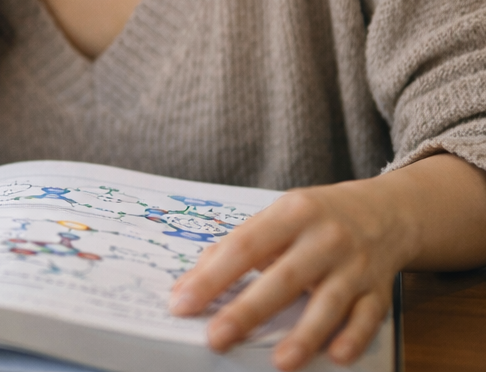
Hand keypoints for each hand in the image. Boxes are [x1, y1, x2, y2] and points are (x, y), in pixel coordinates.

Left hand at [168, 178, 413, 369]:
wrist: (384, 212)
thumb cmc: (315, 218)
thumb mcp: (275, 218)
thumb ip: (233, 248)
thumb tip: (187, 286)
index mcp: (291, 213)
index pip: (244, 246)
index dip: (212, 276)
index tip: (183, 302)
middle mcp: (324, 238)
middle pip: (283, 277)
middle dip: (248, 310)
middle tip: (217, 337)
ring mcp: (355, 266)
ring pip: (329, 302)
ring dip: (305, 334)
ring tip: (280, 362)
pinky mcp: (379, 291)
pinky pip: (367, 317)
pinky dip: (353, 337)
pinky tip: (337, 356)